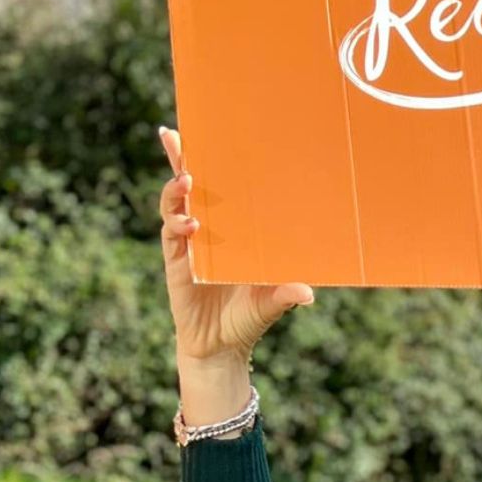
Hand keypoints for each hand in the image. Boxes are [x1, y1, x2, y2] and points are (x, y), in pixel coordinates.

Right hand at [158, 126, 314, 364]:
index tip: (214, 135)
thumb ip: (286, 294)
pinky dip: (177, 225)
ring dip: (177, 190)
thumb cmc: (249, 318)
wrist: (221, 347)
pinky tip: (190, 224)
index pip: (222, 190)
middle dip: (181, 159)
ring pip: (175, 206)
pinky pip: (172, 235)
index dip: (214, 164)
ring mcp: (190, 245)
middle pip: (190, 188)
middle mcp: (209, 231)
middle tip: (174, 134)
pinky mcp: (177, 262)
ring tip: (186, 181)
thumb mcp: (272, 303)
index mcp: (233, 231)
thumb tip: (309, 293)